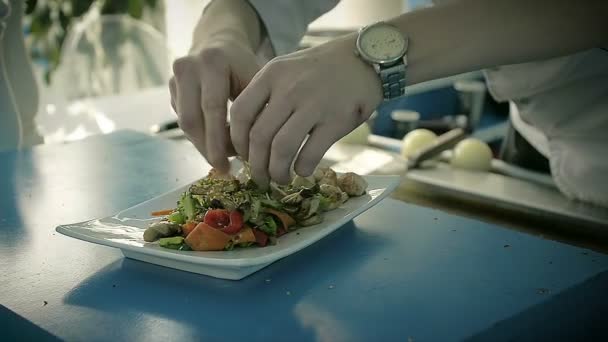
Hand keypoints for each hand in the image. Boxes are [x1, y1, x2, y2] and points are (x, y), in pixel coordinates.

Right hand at [170, 38, 259, 171]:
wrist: (220, 44)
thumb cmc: (243, 66)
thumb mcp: (256, 80)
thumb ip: (255, 109)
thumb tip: (256, 149)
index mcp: (212, 62)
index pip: (212, 108)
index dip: (218, 141)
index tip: (229, 164)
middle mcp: (188, 67)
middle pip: (192, 119)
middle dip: (207, 148)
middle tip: (223, 168)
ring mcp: (175, 77)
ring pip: (184, 123)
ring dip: (202, 145)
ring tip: (221, 159)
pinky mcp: (170, 88)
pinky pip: (182, 119)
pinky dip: (198, 135)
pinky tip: (214, 144)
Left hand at [230, 35, 382, 186]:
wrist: (365, 59)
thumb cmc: (321, 70)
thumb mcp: (287, 70)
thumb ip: (266, 95)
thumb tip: (247, 138)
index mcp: (271, 75)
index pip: (240, 113)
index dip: (237, 141)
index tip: (244, 155)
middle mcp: (289, 89)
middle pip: (259, 137)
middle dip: (256, 166)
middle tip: (260, 178)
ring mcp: (313, 105)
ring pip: (281, 149)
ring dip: (277, 172)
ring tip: (280, 179)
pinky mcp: (335, 121)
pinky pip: (310, 154)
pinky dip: (302, 169)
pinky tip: (303, 170)